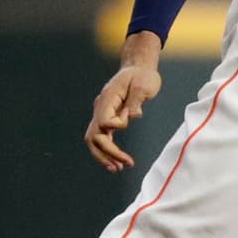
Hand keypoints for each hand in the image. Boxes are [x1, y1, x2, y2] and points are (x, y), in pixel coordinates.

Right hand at [84, 32, 162, 171]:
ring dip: (104, 156)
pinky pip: (101, 137)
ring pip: (94, 140)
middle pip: (94, 135)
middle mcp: (101, 107)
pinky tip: (116, 162)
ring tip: (117, 169)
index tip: (128, 119)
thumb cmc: (143, 76)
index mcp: (107, 98)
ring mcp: (102, 113)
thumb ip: (136, 100)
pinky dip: (106, 151)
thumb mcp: (143, 85)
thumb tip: (132, 116)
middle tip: (123, 165)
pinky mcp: (107, 118)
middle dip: (107, 152)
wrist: (138, 69)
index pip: (104, 121)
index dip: (115, 126)